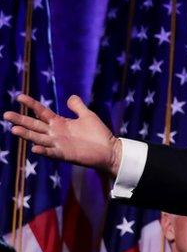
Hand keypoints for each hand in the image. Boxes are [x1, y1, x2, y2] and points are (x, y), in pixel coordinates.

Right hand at [3, 94, 121, 176]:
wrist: (110, 150)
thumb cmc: (99, 134)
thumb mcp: (87, 116)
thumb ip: (77, 106)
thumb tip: (70, 97)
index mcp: (59, 123)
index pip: (41, 112)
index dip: (31, 104)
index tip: (19, 96)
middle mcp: (55, 134)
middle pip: (35, 125)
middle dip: (21, 120)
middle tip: (6, 114)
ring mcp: (59, 145)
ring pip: (39, 139)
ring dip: (27, 135)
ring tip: (13, 129)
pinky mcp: (66, 155)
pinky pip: (52, 153)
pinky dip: (44, 151)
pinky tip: (34, 148)